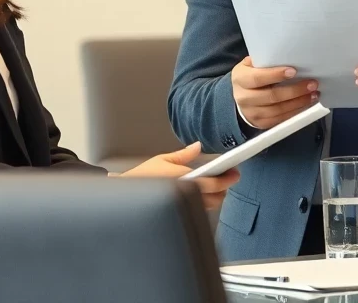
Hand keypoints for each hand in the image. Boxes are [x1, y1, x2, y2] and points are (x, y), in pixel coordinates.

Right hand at [118, 143, 239, 210]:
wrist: (123, 196)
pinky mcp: (177, 212)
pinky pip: (197, 211)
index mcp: (182, 180)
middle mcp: (183, 195)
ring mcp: (180, 206)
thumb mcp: (163, 160)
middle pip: (214, 199)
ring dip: (215, 197)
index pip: (212, 183)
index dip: (226, 179)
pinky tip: (204, 195)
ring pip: (207, 206)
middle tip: (228, 178)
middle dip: (223, 190)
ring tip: (217, 186)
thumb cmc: (140, 178)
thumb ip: (183, 155)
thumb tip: (197, 146)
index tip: (235, 173)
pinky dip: (204, 203)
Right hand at [232, 56, 318, 130]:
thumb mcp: (250, 64)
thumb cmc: (249, 76)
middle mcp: (245, 98)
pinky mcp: (261, 123)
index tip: (294, 71)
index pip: (258, 78)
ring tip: (314, 94)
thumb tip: (286, 56)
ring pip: (279, 110)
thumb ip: (263, 61)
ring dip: (299, 102)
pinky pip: (281, 119)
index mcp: (241, 79)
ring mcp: (252, 113)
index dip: (276, 75)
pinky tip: (306, 104)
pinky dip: (295, 111)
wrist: (239, 97)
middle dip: (295, 90)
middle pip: (272, 96)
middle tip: (312, 84)